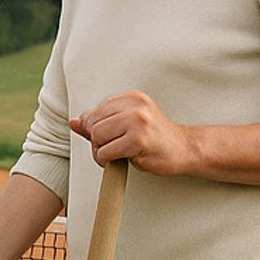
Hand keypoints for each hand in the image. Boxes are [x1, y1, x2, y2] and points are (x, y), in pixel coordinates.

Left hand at [70, 91, 195, 174]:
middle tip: (112, 149)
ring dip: (100, 152)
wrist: (185, 149)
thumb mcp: (127, 124)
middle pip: (93, 124)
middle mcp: (135, 106)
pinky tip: (120, 160)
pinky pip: (105, 153)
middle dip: (96, 141)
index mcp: (131, 98)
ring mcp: (138, 122)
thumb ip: (101, 122)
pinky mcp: (138, 141)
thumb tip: (73, 122)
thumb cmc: (155, 138)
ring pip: (96, 138)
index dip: (95, 129)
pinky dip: (106, 161)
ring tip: (117, 154)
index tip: (109, 137)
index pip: (94, 112)